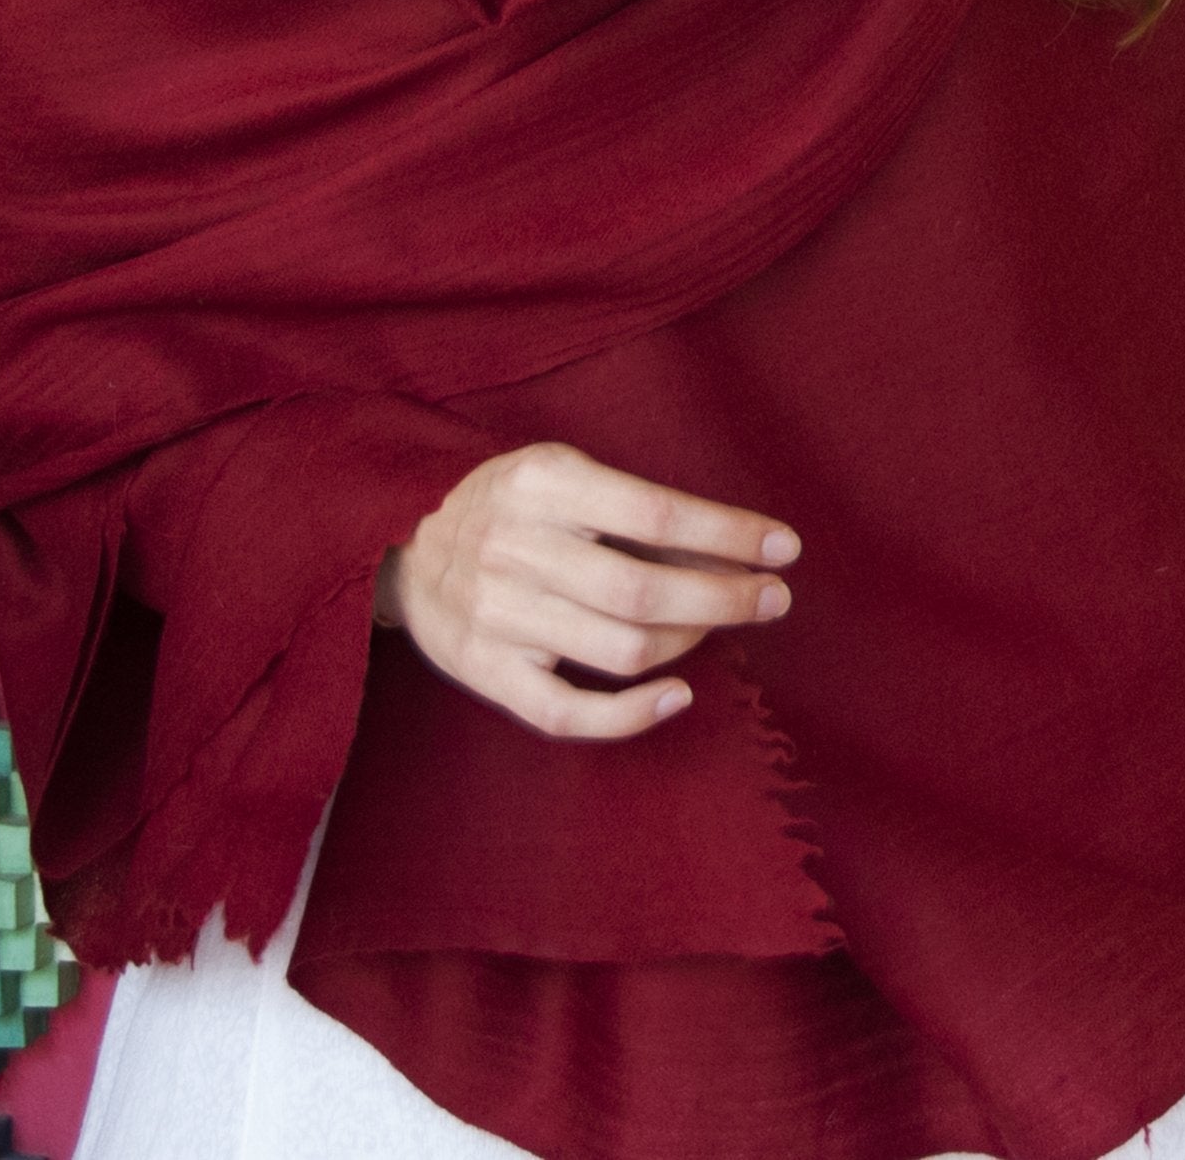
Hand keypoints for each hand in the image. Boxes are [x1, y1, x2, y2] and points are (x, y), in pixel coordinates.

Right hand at [375, 440, 798, 739]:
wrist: (400, 539)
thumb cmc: (508, 504)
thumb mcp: (560, 471)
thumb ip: (631, 504)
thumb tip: (733, 545)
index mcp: (542, 485)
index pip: (656, 514)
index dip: (730, 534)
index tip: (784, 548)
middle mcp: (515, 549)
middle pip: (644, 590)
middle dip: (726, 597)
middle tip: (774, 598)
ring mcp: (497, 617)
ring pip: (620, 650)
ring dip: (691, 642)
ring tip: (720, 625)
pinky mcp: (484, 673)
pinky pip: (568, 714)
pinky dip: (632, 715)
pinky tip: (678, 695)